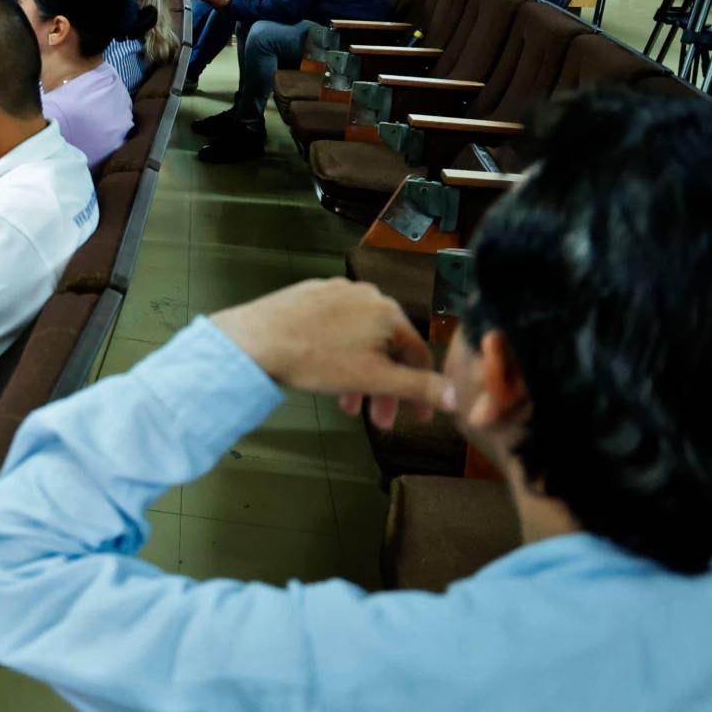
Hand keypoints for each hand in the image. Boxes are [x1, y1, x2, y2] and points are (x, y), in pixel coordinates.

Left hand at [211, 279, 447, 428]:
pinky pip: (334, 328)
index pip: (417, 354)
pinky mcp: (307, 295)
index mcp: (388, 311)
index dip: (420, 390)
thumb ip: (419, 387)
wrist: (254, 341)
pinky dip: (338, 354)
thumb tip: (457, 397)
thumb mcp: (374, 379)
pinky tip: (324, 373)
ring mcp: (334, 291)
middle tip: (377, 420)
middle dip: (384, 388)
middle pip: (387, 347)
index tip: (416, 417)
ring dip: (359, 376)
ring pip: (360, 339)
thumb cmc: (314, 359)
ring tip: (346, 405)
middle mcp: (365, 294)